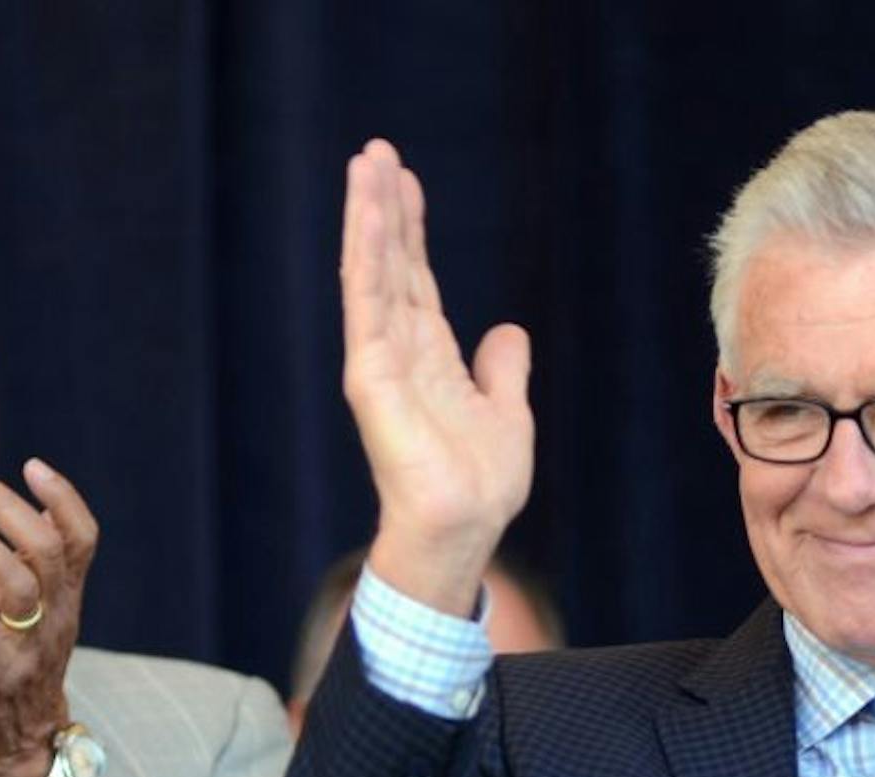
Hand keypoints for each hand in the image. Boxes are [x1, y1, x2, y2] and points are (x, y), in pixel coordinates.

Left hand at [0, 459, 97, 776]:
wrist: (24, 747)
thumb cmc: (24, 673)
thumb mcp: (42, 617)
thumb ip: (40, 572)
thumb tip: (40, 515)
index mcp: (67, 600)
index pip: (81, 539)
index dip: (63, 499)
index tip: (33, 464)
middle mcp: (57, 618)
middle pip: (50, 550)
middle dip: (11, 509)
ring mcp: (30, 648)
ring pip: (19, 585)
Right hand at [342, 139, 534, 615]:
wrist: (464, 527)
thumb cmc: (481, 485)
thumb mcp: (508, 413)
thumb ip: (502, 370)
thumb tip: (507, 332)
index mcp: (429, 357)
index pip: (415, 279)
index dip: (410, 229)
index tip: (405, 180)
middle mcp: (399, 350)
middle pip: (390, 264)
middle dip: (384, 207)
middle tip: (376, 151)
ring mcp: (380, 360)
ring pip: (373, 272)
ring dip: (369, 216)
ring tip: (366, 163)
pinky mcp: (370, 374)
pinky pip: (368, 304)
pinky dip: (368, 256)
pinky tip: (369, 214)